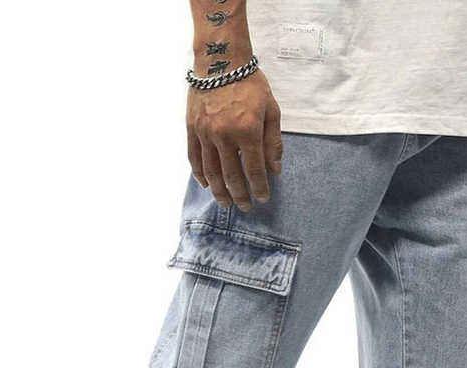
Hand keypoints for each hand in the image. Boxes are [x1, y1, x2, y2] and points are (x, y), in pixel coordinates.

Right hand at [187, 71, 281, 211]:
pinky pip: (194, 158)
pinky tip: (206, 185)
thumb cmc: (251, 84)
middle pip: (232, 176)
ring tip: (225, 203)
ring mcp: (205, 133)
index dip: (259, 187)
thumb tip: (275, 170)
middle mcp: (224, 136)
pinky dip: (200, 174)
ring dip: (219, 191)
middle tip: (245, 207)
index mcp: (247, 131)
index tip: (263, 198)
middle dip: (240, 195)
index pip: (254, 170)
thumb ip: (274, 143)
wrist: (221, 60)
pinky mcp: (192, 129)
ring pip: (211, 172)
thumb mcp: (271, 111)